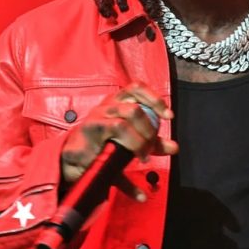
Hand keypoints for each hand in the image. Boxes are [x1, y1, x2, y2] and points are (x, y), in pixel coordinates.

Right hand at [60, 82, 177, 199]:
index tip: (169, 116)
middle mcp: (109, 104)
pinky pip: (119, 128)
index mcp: (117, 102)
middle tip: (152, 144)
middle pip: (136, 103)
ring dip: (142, 136)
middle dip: (150, 126)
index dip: (155, 98)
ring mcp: (100, 114)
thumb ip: (151, 143)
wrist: (74, 161)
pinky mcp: (93, 127)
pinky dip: (133, 144)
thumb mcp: (131, 144)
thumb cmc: (103, 147)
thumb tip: (174, 148)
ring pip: (130, 114)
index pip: (137, 87)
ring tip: (143, 154)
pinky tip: (137, 158)